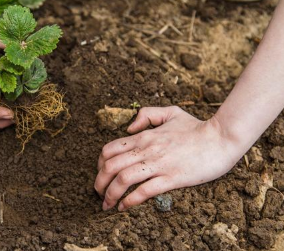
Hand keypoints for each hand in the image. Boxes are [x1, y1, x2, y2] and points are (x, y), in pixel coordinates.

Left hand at [95, 106, 240, 210]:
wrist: (220, 138)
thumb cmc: (196, 127)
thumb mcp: (170, 112)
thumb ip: (147, 115)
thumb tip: (129, 129)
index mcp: (144, 136)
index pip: (110, 149)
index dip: (99, 164)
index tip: (101, 174)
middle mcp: (146, 150)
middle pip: (110, 166)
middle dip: (99, 182)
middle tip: (98, 193)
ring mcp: (158, 164)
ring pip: (123, 180)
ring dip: (110, 195)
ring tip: (106, 204)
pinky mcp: (172, 178)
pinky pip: (144, 191)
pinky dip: (130, 201)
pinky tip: (124, 207)